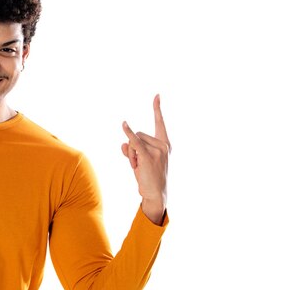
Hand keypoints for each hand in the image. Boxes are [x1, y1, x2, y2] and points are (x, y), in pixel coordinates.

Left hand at [121, 94, 170, 224]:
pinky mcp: (148, 156)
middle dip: (133, 148)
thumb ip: (132, 149)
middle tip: (139, 164)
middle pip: (138, 134)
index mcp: (165, 144)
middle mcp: (163, 145)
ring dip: (131, 154)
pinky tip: (124, 124)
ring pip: (133, 141)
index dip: (157, 109)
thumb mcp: (141, 160)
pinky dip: (128, 133)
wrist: (155, 194)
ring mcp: (157, 150)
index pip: (160, 123)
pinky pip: (134, 141)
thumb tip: (123, 143)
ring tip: (139, 167)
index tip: (156, 95)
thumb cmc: (149, 177)